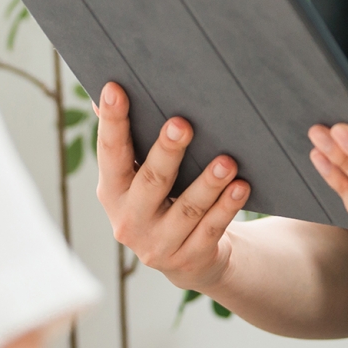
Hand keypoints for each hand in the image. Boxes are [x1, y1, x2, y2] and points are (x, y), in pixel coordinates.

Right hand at [94, 82, 249, 294]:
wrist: (185, 259)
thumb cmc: (160, 198)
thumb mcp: (135, 176)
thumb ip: (125, 140)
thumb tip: (106, 89)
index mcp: (111, 191)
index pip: (110, 152)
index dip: (112, 122)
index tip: (115, 89)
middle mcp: (129, 220)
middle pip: (151, 182)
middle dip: (167, 152)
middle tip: (183, 124)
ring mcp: (158, 244)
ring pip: (187, 209)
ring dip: (208, 184)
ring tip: (227, 161)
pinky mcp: (189, 258)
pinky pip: (211, 229)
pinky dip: (226, 208)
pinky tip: (241, 186)